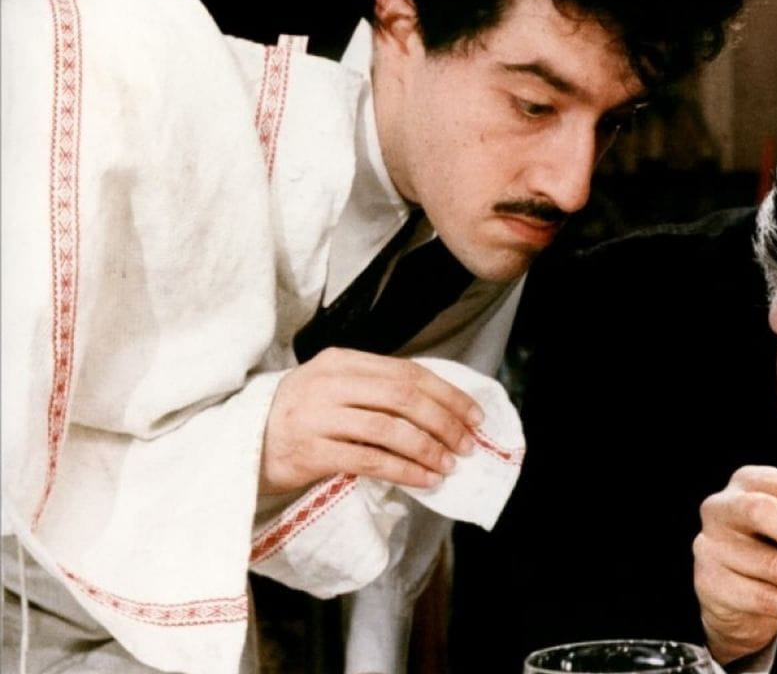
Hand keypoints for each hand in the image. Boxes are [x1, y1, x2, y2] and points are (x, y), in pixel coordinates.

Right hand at [260, 347, 482, 494]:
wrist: (238, 443)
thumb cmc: (298, 417)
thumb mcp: (335, 389)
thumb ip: (377, 390)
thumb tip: (441, 409)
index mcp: (342, 361)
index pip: (408, 372)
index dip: (447, 394)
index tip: (473, 415)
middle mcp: (330, 382)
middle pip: (404, 397)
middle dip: (444, 421)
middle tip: (467, 444)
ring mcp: (318, 416)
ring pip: (390, 429)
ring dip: (428, 449)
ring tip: (449, 465)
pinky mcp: (310, 451)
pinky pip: (370, 460)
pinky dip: (405, 470)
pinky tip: (425, 480)